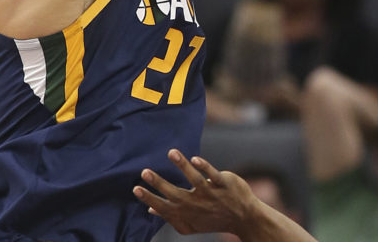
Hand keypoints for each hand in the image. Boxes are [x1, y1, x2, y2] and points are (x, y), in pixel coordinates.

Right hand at [133, 149, 255, 234]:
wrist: (242, 217)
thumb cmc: (211, 219)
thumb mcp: (189, 223)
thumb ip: (170, 216)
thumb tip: (150, 210)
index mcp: (185, 214)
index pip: (163, 207)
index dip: (149, 198)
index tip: (135, 188)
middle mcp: (196, 204)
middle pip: (174, 193)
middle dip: (158, 183)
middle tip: (144, 172)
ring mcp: (210, 194)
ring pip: (194, 179)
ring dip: (182, 166)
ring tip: (171, 153)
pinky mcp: (223, 183)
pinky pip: (213, 174)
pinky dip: (204, 167)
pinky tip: (194, 159)